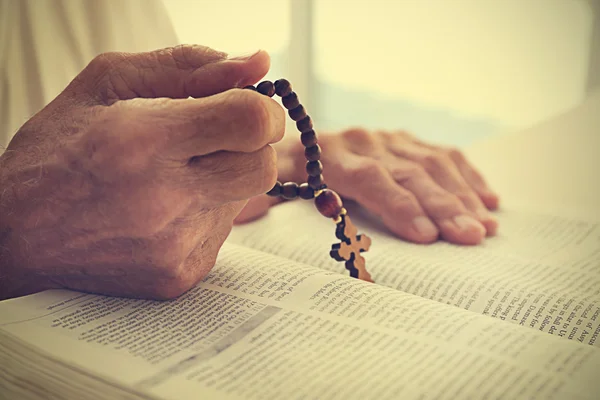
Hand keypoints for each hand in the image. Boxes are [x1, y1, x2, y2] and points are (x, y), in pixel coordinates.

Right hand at [0, 46, 283, 299]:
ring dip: (221, 178)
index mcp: (143, 139)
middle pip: (263, 165)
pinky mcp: (180, 274)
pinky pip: (222, 231)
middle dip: (249, 145)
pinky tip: (163, 209)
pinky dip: (204, 212)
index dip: (261, 108)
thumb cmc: (58, 150)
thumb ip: (189, 66)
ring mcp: (175, 245)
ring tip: (169, 176)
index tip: (243, 106)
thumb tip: (258, 65)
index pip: (253, 121)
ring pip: (244, 198)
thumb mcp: (108, 83)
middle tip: (209, 138)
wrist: (15, 234)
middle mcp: (164, 199)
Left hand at [235, 128, 498, 244]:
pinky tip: (490, 201)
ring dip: (462, 196)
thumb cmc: (279, 174)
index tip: (424, 236)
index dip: (397, 205)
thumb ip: (256, 198)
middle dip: (442, 206)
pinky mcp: (406, 142)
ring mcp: (388, 138)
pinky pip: (443, 155)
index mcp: (328, 154)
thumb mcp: (262, 185)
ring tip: (487, 228)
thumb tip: (250, 213)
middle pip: (409, 173)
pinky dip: (468, 177)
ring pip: (433, 164)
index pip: (370, 178)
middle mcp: (364, 141)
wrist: (290, 140)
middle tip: (471, 237)